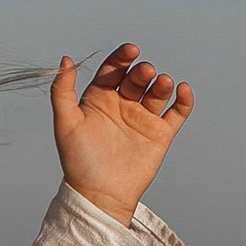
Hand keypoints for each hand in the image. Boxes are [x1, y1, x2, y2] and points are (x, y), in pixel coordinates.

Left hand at [51, 41, 194, 224]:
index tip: (130, 50)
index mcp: (99, 99)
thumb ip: (62, 91)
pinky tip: (182, 90)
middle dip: (142, 72)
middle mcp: (122, 105)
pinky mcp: (160, 134)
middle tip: (145, 72)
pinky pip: (176, 113)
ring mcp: (142, 119)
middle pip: (136, 78)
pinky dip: (183, 100)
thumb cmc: (79, 162)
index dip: (122, 57)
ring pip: (157, 92)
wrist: (100, 195)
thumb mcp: (65, 123)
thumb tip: (66, 59)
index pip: (113, 69)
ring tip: (162, 82)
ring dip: (161, 83)